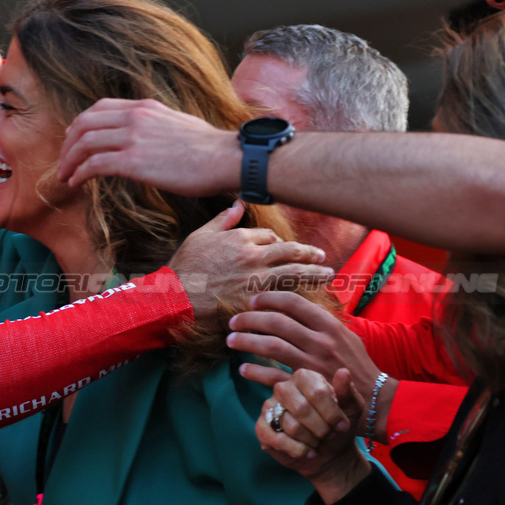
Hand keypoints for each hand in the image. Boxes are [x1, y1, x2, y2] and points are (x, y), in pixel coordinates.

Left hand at [57, 98, 241, 193]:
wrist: (226, 158)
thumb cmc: (208, 149)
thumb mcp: (176, 123)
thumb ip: (153, 125)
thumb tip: (142, 137)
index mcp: (144, 107)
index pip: (99, 108)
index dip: (80, 125)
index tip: (73, 141)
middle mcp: (134, 117)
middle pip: (84, 123)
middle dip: (68, 144)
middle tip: (64, 162)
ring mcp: (133, 138)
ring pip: (84, 144)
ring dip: (69, 161)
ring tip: (65, 176)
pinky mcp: (134, 162)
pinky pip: (94, 165)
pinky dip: (79, 174)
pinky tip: (76, 184)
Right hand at [169, 202, 331, 321]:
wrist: (176, 295)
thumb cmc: (185, 266)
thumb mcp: (199, 236)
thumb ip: (222, 220)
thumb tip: (237, 204)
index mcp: (240, 238)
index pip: (269, 236)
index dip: (279, 242)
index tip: (286, 249)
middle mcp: (253, 256)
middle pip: (290, 251)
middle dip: (308, 253)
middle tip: (321, 256)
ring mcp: (256, 279)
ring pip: (295, 273)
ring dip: (314, 273)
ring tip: (327, 273)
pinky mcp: (255, 300)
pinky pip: (284, 296)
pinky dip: (300, 296)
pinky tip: (311, 297)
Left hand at [228, 292, 392, 436]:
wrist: (374, 400)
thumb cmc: (355, 365)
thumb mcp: (345, 335)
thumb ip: (321, 320)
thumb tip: (296, 304)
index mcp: (330, 326)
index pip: (294, 303)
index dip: (269, 298)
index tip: (253, 301)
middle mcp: (321, 342)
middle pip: (277, 323)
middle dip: (249, 319)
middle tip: (233, 321)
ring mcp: (313, 365)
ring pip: (271, 346)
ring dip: (246, 341)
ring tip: (231, 340)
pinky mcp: (306, 388)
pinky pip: (274, 377)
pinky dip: (255, 372)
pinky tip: (244, 368)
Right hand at [256, 369, 369, 502]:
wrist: (330, 452)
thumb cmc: (338, 426)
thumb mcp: (351, 409)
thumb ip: (347, 391)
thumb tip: (343, 372)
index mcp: (304, 377)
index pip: (317, 393)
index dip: (332, 414)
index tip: (342, 426)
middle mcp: (283, 388)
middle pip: (301, 409)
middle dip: (321, 428)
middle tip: (329, 435)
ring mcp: (269, 407)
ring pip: (291, 426)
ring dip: (311, 440)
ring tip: (318, 442)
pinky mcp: (261, 427)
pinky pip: (277, 440)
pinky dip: (298, 450)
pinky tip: (308, 452)